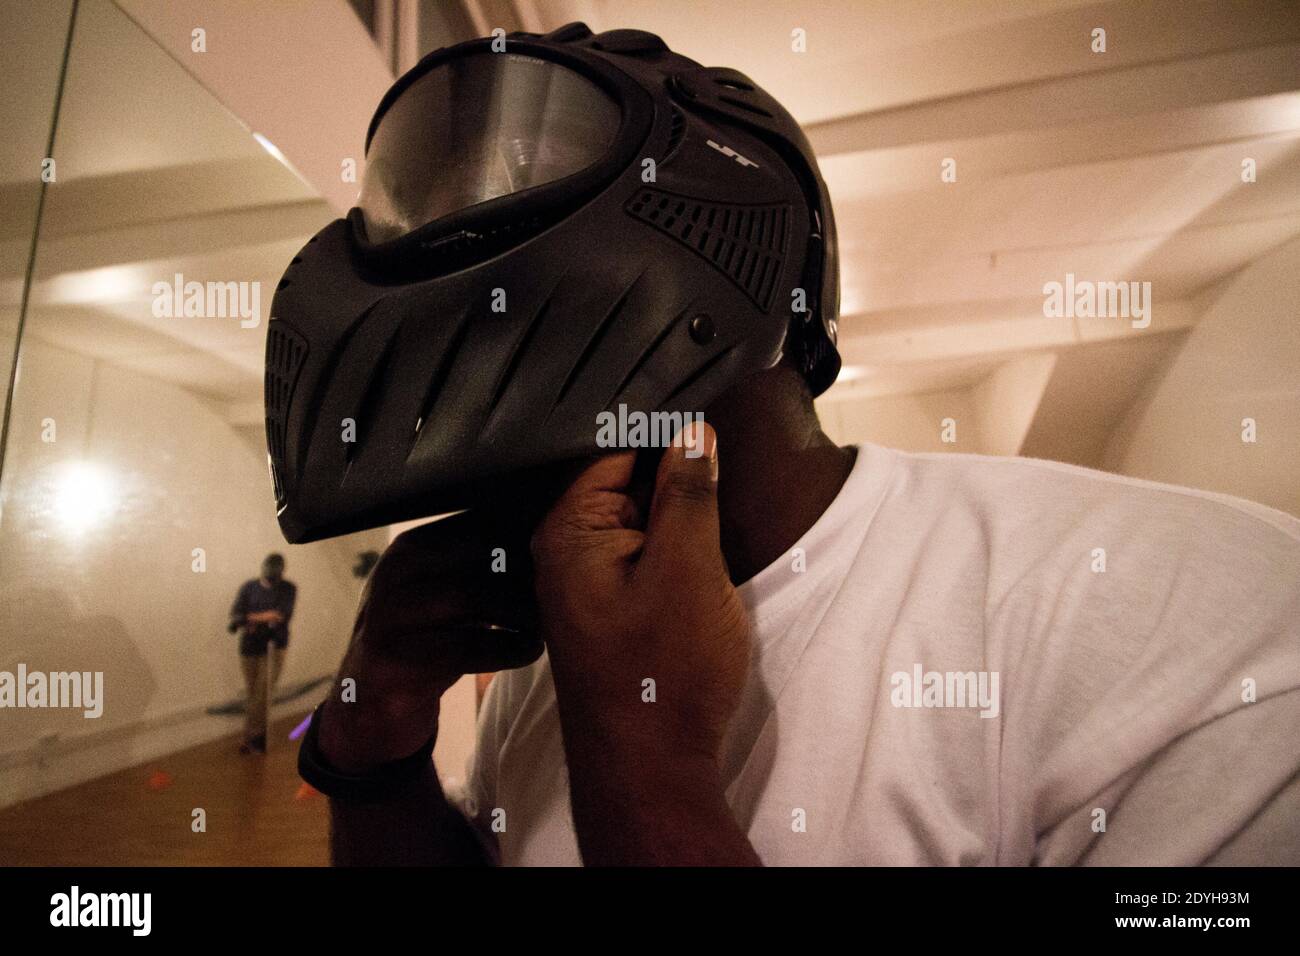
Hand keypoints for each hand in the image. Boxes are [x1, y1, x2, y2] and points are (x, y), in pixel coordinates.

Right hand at [317, 511, 543, 772]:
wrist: (373, 699)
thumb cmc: (428, 636)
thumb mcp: (447, 592)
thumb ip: (484, 565)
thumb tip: (555, 538)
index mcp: (413, 546)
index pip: (477, 521)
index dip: (525, 534)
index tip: (563, 552)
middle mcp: (397, 571)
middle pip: (480, 552)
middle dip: (527, 570)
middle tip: (562, 588)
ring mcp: (391, 614)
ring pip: (473, 596)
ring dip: (522, 610)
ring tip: (547, 621)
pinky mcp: (396, 659)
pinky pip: (466, 647)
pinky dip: (509, 648)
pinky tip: (531, 649)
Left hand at [531, 422, 748, 769]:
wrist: (651, 771)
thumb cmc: (663, 677)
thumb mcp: (688, 568)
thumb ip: (688, 493)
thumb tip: (692, 434)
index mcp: (567, 531)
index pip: (614, 448)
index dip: (666, 438)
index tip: (706, 432)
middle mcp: (565, 552)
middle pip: (627, 482)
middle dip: (675, 484)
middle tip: (709, 501)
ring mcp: (586, 583)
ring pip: (642, 523)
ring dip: (679, 527)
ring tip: (700, 554)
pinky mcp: (610, 610)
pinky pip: (643, 560)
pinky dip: (674, 560)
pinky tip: (694, 580)